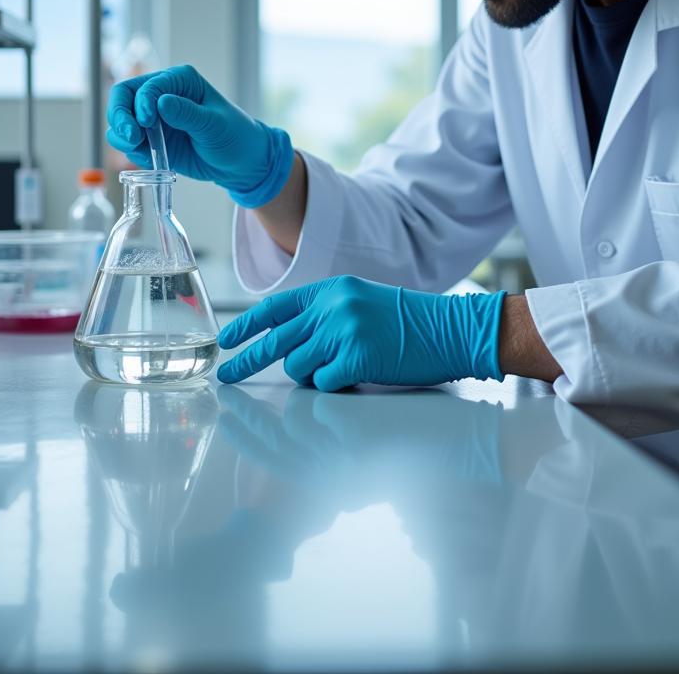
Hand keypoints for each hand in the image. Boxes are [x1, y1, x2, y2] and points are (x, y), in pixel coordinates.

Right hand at [106, 64, 293, 207]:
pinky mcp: (152, 139)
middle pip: (123, 97)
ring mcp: (154, 118)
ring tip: (137, 148)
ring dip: (121, 134)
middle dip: (120, 116)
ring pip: (121, 120)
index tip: (147, 123)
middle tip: (130, 138)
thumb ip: (187, 114)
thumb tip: (160, 102)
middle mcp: (162, 94)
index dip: (141, 103)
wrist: (241, 163)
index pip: (146, 85)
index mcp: (180, 80)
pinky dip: (130, 150)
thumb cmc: (235, 137)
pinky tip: (146, 158)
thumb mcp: (215, 125)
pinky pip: (129, 142)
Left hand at [217, 275, 504, 390]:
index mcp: (331, 290)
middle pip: (276, 341)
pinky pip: (325, 384)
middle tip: (226, 377)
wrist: (452, 329)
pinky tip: (359, 376)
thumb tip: (289, 344)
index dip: (247, 324)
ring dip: (314, 377)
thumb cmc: (410, 323)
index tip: (227, 339)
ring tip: (344, 369)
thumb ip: (325, 315)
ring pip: (300, 367)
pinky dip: (336, 387)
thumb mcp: (361, 303)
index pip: (276, 307)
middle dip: (247, 361)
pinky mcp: (356, 357)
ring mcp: (343, 330)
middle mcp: (332, 306)